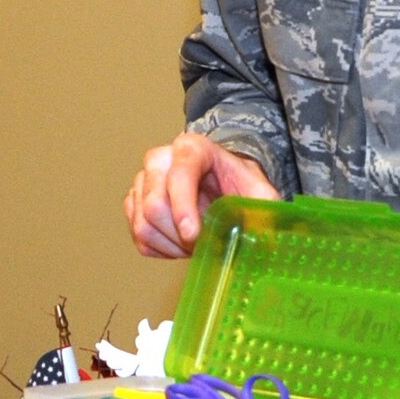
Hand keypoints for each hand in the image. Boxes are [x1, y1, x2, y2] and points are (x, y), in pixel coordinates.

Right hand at [125, 134, 277, 258]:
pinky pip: (139, 237)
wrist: (220, 183)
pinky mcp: (133, 203)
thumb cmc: (237, 183)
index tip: (193, 235)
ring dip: (172, 246)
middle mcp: (159, 159)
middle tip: (204, 244)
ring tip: (195, 245)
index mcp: (191, 148)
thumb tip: (266, 236)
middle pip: (154, 205)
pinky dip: (161, 250)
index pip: (178, 175)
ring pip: (143, 224)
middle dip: (180, 235)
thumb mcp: (258, 190)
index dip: (183, 207)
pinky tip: (180, 245)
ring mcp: (142, 181)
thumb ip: (264, 206)